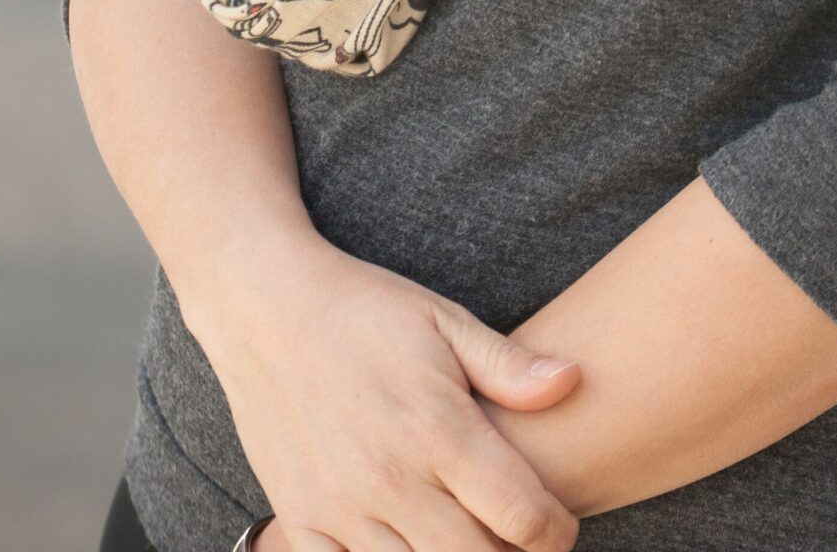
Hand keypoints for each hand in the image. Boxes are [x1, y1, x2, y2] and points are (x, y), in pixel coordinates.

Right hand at [182, 228, 583, 551]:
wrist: (265, 307)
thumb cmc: (364, 310)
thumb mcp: (443, 320)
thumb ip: (508, 364)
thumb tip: (572, 381)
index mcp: (438, 428)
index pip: (521, 517)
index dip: (555, 532)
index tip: (559, 525)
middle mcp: (392, 478)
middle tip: (514, 534)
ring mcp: (342, 508)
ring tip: (464, 535)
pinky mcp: (303, 520)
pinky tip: (406, 542)